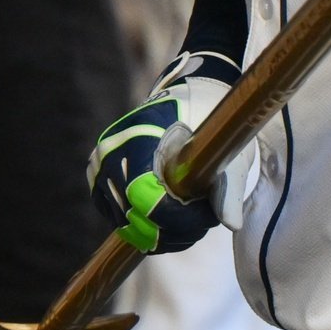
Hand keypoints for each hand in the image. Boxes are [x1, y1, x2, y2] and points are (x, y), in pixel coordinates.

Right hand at [89, 48, 238, 252]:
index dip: (179, 219)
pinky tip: (171, 219)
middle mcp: (110, 152)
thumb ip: (227, 189)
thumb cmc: (208, 119)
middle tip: (205, 218)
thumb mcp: (224, 148)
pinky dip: (145, 227)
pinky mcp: (99, 180)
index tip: (209, 216)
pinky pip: (119, 219)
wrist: (187, 97)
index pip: (147, 199)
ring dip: (161, 232)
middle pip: (136, 218)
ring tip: (191, 217)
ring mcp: (99, 166)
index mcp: (137, 136)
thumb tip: (231, 224)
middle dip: (175, 230)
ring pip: (126, 224)